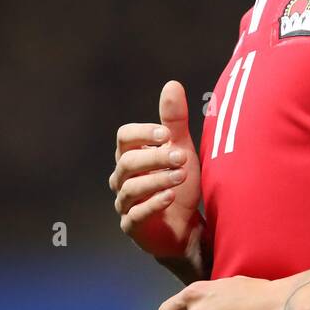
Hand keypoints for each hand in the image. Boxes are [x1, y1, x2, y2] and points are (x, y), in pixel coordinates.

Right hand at [111, 81, 203, 262]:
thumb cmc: (180, 182)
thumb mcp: (181, 149)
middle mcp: (122, 178)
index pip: (124, 136)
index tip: (166, 134)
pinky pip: (136, 214)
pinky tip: (171, 197)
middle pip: (127, 162)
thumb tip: (172, 84)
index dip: (143, 133)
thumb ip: (175, 120)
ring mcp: (125, 203)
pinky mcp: (132, 226)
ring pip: (131, 188)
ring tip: (182, 176)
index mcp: (131, 155)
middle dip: (155, 158)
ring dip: (158, 180)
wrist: (187, 226)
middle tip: (182, 157)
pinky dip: (153, 204)